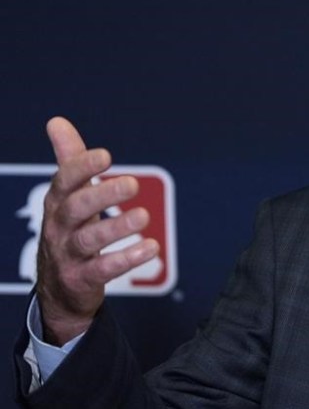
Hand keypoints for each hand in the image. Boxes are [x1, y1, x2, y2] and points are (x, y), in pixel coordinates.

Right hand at [35, 117, 159, 344]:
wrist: (58, 287)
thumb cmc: (69, 230)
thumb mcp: (67, 196)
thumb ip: (70, 161)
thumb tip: (57, 121)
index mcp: (57, 202)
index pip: (64, 181)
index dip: (81, 167)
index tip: (105, 155)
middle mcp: (58, 227)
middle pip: (75, 209)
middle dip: (101, 195)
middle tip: (132, 183)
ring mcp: (67, 255)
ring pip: (89, 240)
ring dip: (117, 227)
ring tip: (144, 216)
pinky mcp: (81, 279)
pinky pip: (103, 270)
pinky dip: (127, 259)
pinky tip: (151, 248)